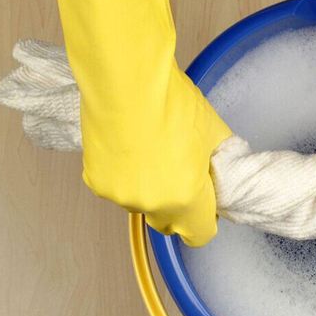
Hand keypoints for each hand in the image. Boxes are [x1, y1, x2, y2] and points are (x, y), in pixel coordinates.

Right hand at [52, 0, 231, 245]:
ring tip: (150, 152)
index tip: (206, 199)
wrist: (126, 82)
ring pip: (139, 203)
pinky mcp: (95, 181)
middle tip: (181, 175)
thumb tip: (221, 162)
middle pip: (168, 223)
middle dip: (177, 207)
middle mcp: (152, 205)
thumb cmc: (174, 105)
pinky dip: (122, 174)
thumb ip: (219, 158)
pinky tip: (127, 146)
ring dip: (147, 189)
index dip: (205, 219)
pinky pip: (115, 187)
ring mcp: (120, 195)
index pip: (199, 234)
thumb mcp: (212, 132)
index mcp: (187, 200)